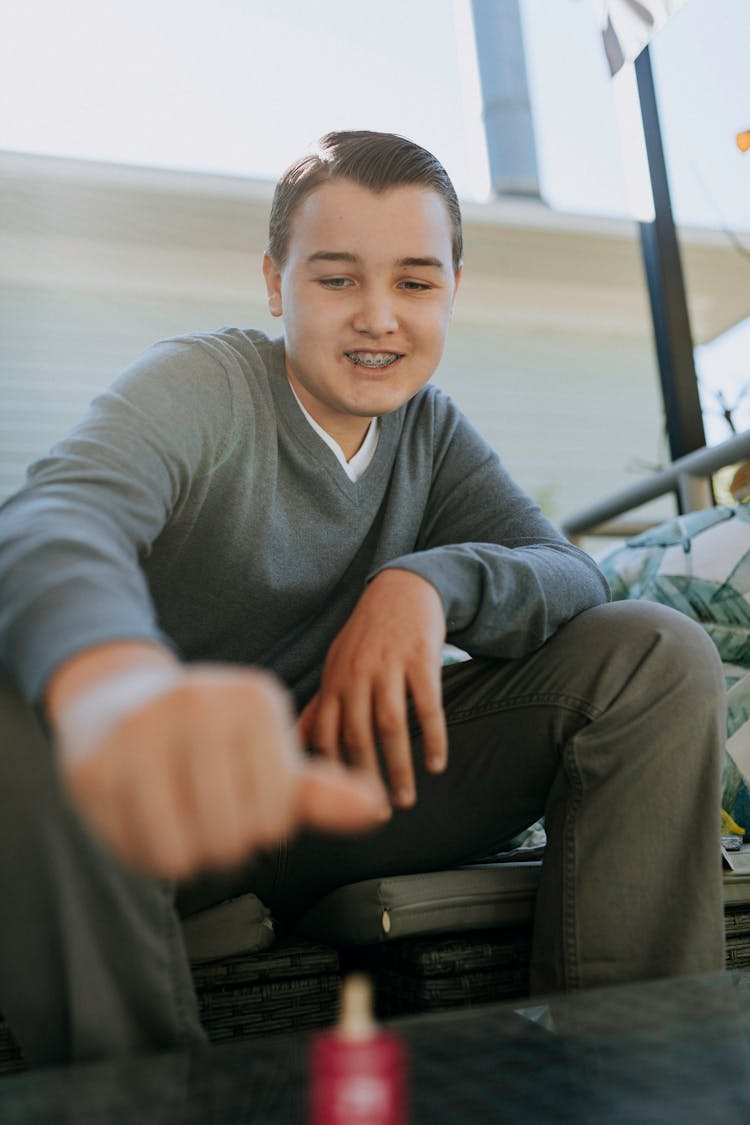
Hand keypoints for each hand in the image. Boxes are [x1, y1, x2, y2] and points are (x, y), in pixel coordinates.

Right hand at [48, 646, 390, 878]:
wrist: (113, 698)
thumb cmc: (199, 732)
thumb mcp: (263, 751)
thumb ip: (319, 788)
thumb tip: (376, 809)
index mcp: (255, 699)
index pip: (278, 817)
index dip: (257, 822)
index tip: (235, 789)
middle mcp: (201, 704)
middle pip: (234, 838)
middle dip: (220, 839)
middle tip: (199, 803)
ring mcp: (145, 730)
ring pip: (185, 854)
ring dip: (182, 851)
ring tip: (173, 809)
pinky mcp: (97, 764)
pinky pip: (137, 851)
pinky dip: (140, 849)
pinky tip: (139, 812)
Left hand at [297, 568, 447, 808]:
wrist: (403, 588)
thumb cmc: (368, 634)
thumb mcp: (338, 663)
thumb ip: (323, 704)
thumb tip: (295, 741)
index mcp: (334, 680)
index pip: (326, 734)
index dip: (332, 772)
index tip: (341, 804)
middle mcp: (357, 674)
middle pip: (358, 735)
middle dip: (366, 779)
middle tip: (376, 815)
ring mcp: (389, 665)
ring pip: (392, 725)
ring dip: (399, 767)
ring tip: (405, 800)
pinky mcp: (421, 658)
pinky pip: (428, 705)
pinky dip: (432, 737)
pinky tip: (436, 764)